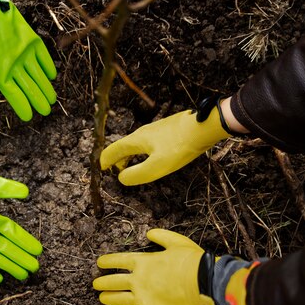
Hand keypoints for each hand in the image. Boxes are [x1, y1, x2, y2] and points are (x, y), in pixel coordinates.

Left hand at [0, 0, 56, 120]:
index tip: (28, 116)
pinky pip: (44, 58)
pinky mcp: (32, 40)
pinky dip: (48, 69)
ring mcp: (26, 52)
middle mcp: (15, 64)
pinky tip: (51, 77)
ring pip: (41, 76)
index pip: (16, 96)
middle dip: (40, 102)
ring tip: (52, 100)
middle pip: (32, 89)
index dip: (23, 108)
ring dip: (47, 90)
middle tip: (45, 111)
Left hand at [93, 229, 213, 304]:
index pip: (118, 260)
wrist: (204, 282)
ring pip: (118, 300)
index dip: (107, 262)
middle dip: (102, 282)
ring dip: (108, 299)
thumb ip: (161, 236)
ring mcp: (142, 298)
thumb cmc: (192, 260)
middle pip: (113, 282)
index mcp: (143, 261)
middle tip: (95, 284)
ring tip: (102, 298)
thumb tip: (149, 232)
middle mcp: (138, 280)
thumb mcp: (177, 241)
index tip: (99, 263)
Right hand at [100, 102, 229, 185]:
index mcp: (136, 140)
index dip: (105, 161)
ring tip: (130, 166)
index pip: (113, 150)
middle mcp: (143, 132)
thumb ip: (136, 174)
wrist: (203, 127)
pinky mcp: (167, 130)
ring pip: (135, 143)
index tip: (101, 169)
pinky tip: (151, 156)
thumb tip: (121, 177)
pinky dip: (141, 152)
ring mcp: (155, 130)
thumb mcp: (156, 167)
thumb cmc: (180, 147)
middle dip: (116, 159)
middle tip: (115, 171)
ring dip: (129, 156)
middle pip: (123, 146)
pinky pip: (147, 142)